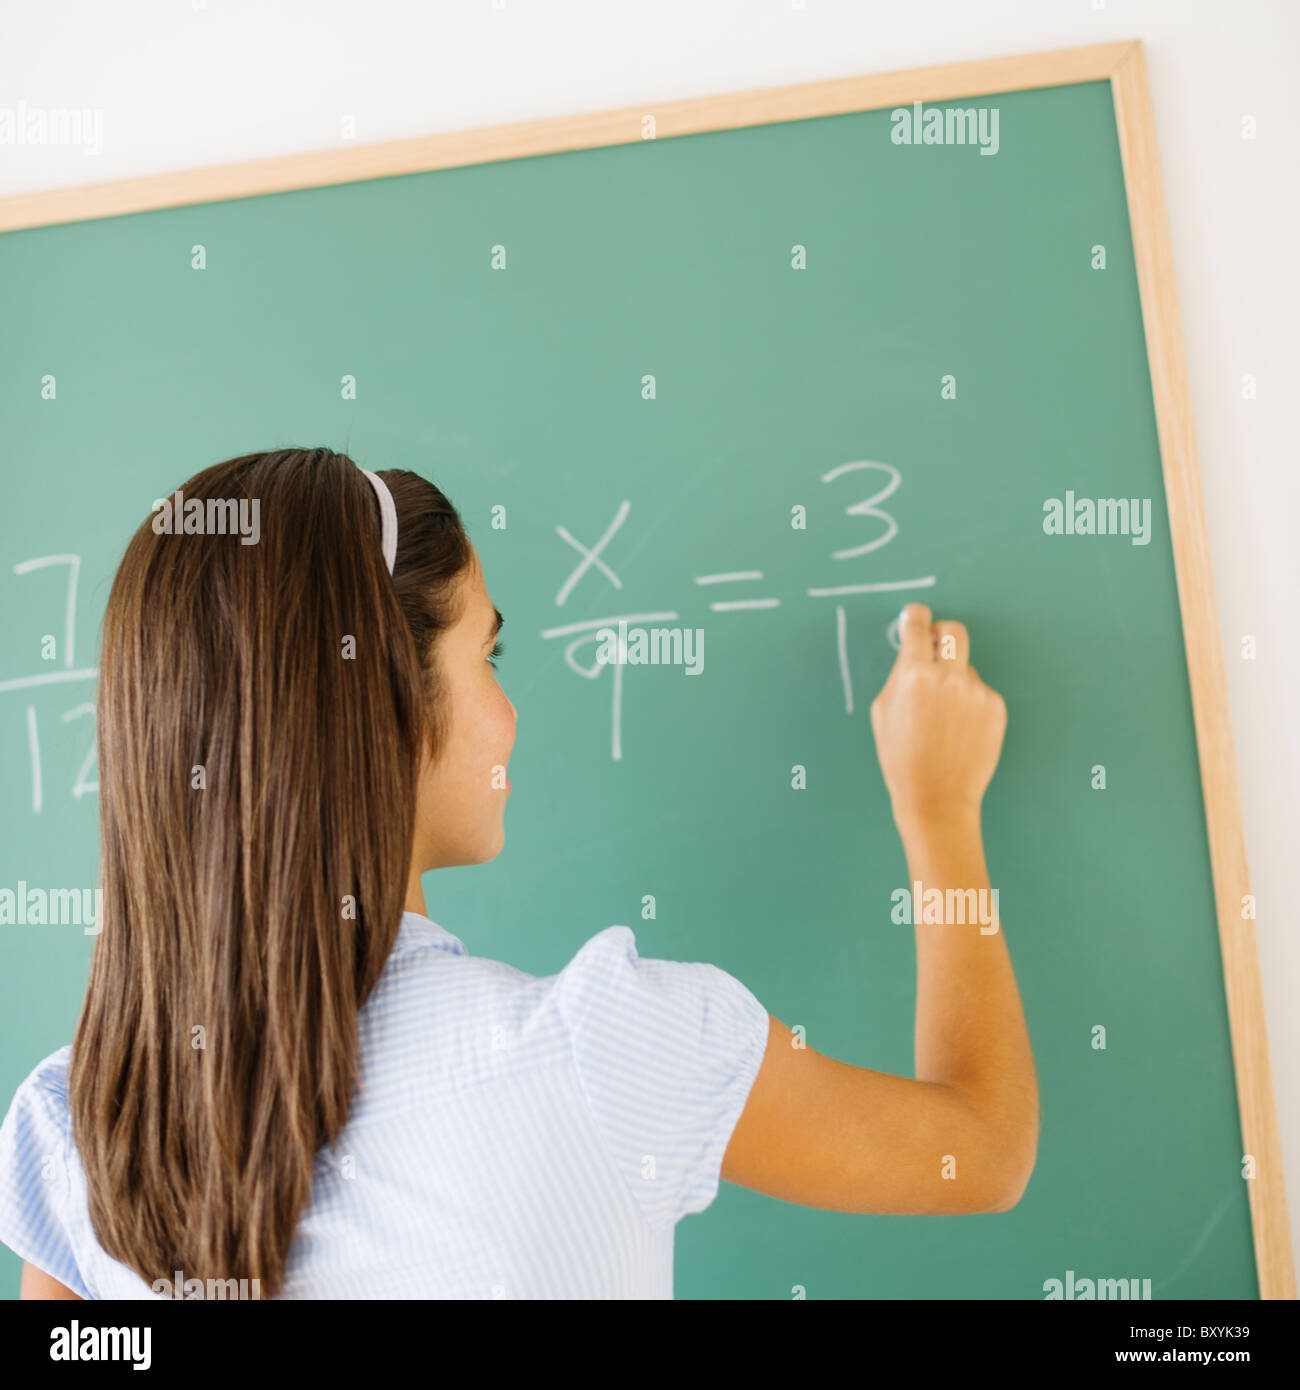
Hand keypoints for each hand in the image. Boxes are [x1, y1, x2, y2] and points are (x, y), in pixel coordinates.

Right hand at [869, 604, 1006, 834]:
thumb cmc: (901, 757)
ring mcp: (977, 691)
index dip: (915, 616)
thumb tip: (913, 648)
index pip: (918, 624)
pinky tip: (958, 729)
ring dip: (953, 679)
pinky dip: (969, 702)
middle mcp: (949, 678)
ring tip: (943, 716)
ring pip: (965, 667)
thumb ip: (899, 674)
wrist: (937, 797)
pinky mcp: (996, 707)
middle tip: (936, 647)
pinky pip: (979, 691)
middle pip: (954, 631)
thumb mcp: (883, 711)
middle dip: (943, 634)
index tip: (916, 616)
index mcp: (915, 676)